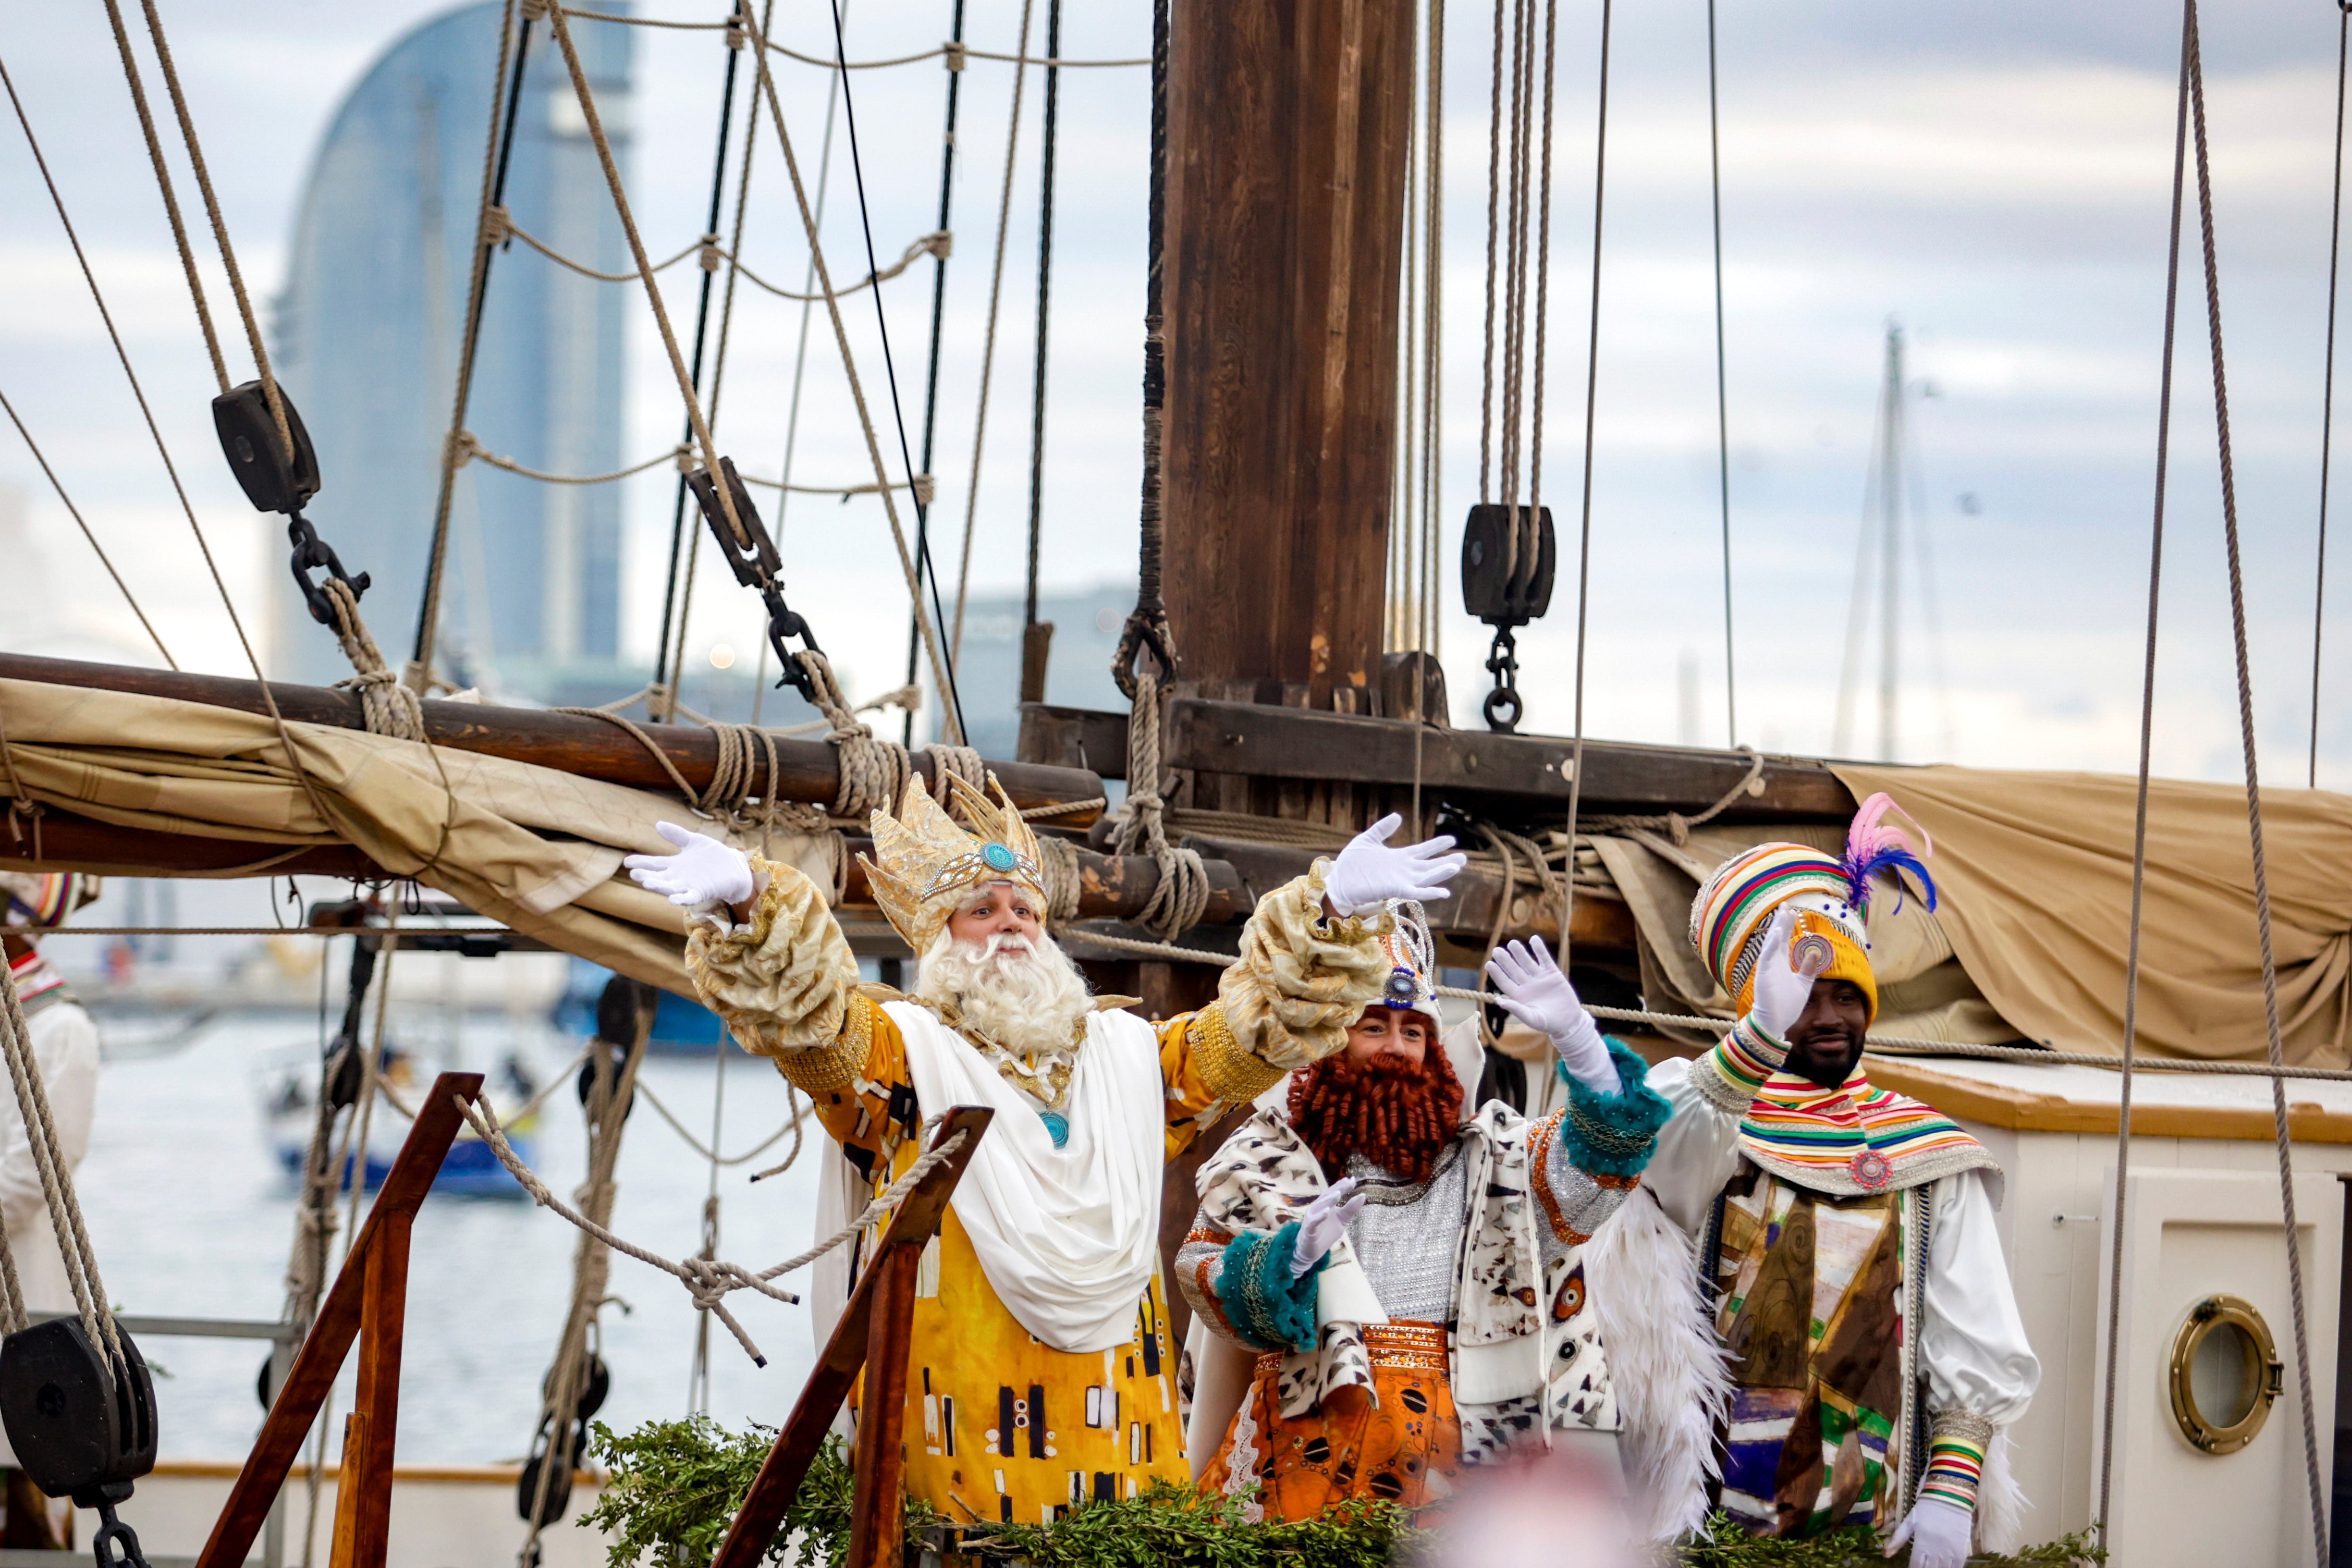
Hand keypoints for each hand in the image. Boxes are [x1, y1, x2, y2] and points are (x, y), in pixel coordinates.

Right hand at [623, 822, 754, 908]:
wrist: (733, 867)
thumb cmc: (712, 856)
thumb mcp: (693, 841)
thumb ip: (677, 835)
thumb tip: (658, 824)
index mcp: (674, 865)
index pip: (654, 864)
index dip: (641, 863)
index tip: (627, 861)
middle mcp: (677, 877)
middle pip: (658, 877)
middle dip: (646, 876)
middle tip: (634, 873)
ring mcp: (688, 885)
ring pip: (670, 888)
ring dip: (659, 887)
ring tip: (647, 884)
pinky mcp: (702, 892)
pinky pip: (689, 897)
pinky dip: (682, 898)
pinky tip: (673, 899)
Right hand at [1290, 1177, 1364, 1277]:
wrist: (1311, 1251)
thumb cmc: (1325, 1233)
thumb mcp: (1342, 1220)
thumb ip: (1350, 1209)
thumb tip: (1363, 1195)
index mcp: (1325, 1205)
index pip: (1334, 1192)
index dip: (1343, 1186)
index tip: (1353, 1180)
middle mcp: (1317, 1208)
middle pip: (1327, 1196)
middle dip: (1337, 1189)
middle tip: (1347, 1183)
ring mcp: (1312, 1218)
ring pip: (1320, 1206)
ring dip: (1329, 1200)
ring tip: (1338, 1193)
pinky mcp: (1309, 1230)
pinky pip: (1314, 1222)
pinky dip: (1320, 1216)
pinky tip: (1327, 1211)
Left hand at [1323, 813, 1466, 916]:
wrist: (1339, 881)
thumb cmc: (1352, 863)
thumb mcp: (1368, 839)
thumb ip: (1383, 828)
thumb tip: (1398, 816)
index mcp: (1399, 858)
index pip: (1422, 850)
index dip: (1437, 845)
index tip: (1452, 838)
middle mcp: (1403, 870)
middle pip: (1430, 865)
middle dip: (1447, 861)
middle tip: (1464, 858)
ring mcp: (1401, 880)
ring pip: (1427, 877)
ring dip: (1441, 873)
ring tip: (1457, 867)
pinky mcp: (1395, 890)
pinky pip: (1417, 891)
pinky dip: (1430, 891)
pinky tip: (1444, 891)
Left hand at [1485, 936, 1616, 1093]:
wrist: (1569, 1021)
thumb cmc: (1548, 1023)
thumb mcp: (1532, 1018)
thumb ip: (1516, 1009)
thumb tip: (1498, 1001)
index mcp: (1519, 995)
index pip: (1505, 981)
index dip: (1497, 973)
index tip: (1489, 964)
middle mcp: (1527, 984)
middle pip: (1514, 969)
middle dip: (1505, 960)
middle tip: (1496, 950)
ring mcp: (1539, 978)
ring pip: (1527, 961)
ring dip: (1520, 952)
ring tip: (1512, 943)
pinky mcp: (1553, 973)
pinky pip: (1545, 959)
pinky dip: (1540, 949)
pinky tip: (1534, 939)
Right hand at [1749, 905, 1828, 1040]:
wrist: (1775, 1024)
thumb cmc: (1786, 1006)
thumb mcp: (1803, 985)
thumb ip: (1808, 969)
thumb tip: (1815, 952)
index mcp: (1781, 964)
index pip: (1784, 939)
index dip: (1787, 925)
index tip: (1792, 911)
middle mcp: (1773, 963)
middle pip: (1777, 937)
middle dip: (1781, 921)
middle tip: (1786, 904)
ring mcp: (1767, 968)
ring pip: (1771, 943)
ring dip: (1776, 929)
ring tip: (1782, 913)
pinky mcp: (1763, 975)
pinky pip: (1767, 957)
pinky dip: (1771, 944)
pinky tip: (1776, 933)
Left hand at [1882, 1496, 1971, 1567]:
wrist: (1949, 1497)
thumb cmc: (1926, 1509)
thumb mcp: (1910, 1521)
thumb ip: (1898, 1539)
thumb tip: (1885, 1555)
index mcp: (1921, 1542)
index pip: (1916, 1566)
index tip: (1913, 1567)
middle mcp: (1936, 1549)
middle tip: (1923, 1565)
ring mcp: (1950, 1551)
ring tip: (1933, 1565)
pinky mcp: (1962, 1550)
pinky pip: (1957, 1566)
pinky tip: (1946, 1566)